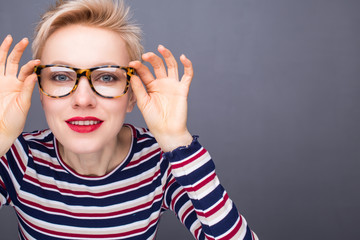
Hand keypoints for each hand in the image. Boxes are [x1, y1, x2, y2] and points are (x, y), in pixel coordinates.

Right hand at [0, 35, 39, 155]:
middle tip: (24, 40)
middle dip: (18, 50)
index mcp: (21, 87)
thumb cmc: (14, 121)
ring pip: (2, 62)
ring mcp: (0, 82)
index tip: (38, 60)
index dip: (31, 64)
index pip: (27, 71)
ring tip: (11, 39)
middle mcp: (11, 82)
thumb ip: (27, 89)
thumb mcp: (23, 104)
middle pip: (14, 62)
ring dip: (6, 50)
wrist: (0, 130)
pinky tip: (2, 48)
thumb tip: (34, 75)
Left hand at [129, 45, 192, 151]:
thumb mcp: (143, 103)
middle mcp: (162, 83)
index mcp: (151, 86)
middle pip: (158, 65)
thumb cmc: (154, 119)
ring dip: (167, 56)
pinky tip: (183, 58)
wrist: (167, 131)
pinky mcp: (182, 89)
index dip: (139, 66)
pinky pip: (187, 75)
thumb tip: (132, 74)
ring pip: (171, 66)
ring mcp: (173, 85)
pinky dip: (187, 66)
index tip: (132, 63)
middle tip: (146, 55)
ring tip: (161, 48)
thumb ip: (138, 89)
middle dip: (152, 58)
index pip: (145, 72)